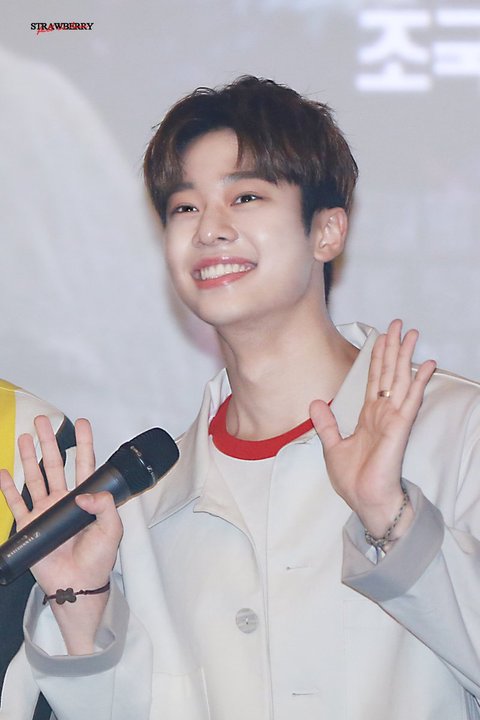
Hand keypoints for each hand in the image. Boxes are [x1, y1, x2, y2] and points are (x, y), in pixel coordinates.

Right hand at [0, 416, 122, 652]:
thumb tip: (85, 493)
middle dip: (49, 442)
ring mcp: (45, 511)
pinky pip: (16, 504)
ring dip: (29, 458)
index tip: (81, 423)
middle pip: (55, 465)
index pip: (85, 465)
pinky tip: (4, 472)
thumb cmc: (98, 560)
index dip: (83, 443)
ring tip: (24, 438)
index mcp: (86, 499)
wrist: (77, 586)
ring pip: (35, 478)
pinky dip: (8, 488)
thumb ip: (105, 506)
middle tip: (43, 421)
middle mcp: (64, 501)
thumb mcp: (112, 530)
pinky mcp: (30, 526)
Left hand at [310, 319, 435, 539]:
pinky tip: (426, 365)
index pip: (374, 379)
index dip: (377, 357)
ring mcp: (393, 419)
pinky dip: (418, 382)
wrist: (365, 501)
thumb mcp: (331, 446)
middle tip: (399, 324)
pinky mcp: (399, 428)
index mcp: (368, 416)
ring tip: (412, 334)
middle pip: (388, 373)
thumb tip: (315, 402)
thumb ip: (326, 423)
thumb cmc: (353, 479)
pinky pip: (410, 400)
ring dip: (405, 356)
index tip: (381, 336)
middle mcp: (382, 413)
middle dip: (393, 348)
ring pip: (400, 380)